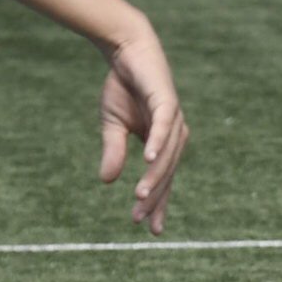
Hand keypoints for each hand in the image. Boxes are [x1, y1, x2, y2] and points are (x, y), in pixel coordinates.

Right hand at [96, 24, 187, 234]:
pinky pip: (165, 126)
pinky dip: (158, 143)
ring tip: (140, 197)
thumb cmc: (122, 89)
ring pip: (166, 155)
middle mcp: (175, 134)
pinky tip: (148, 160)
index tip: (151, 229)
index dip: (157, 204)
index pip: (163, 180)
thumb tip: (106, 181)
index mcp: (164, 144)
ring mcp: (174, 118)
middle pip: (166, 173)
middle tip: (140, 219)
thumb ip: (113, 152)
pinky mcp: (167, 101)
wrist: (126, 52)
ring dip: (154, 177)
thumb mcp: (112, 125)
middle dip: (154, 198)